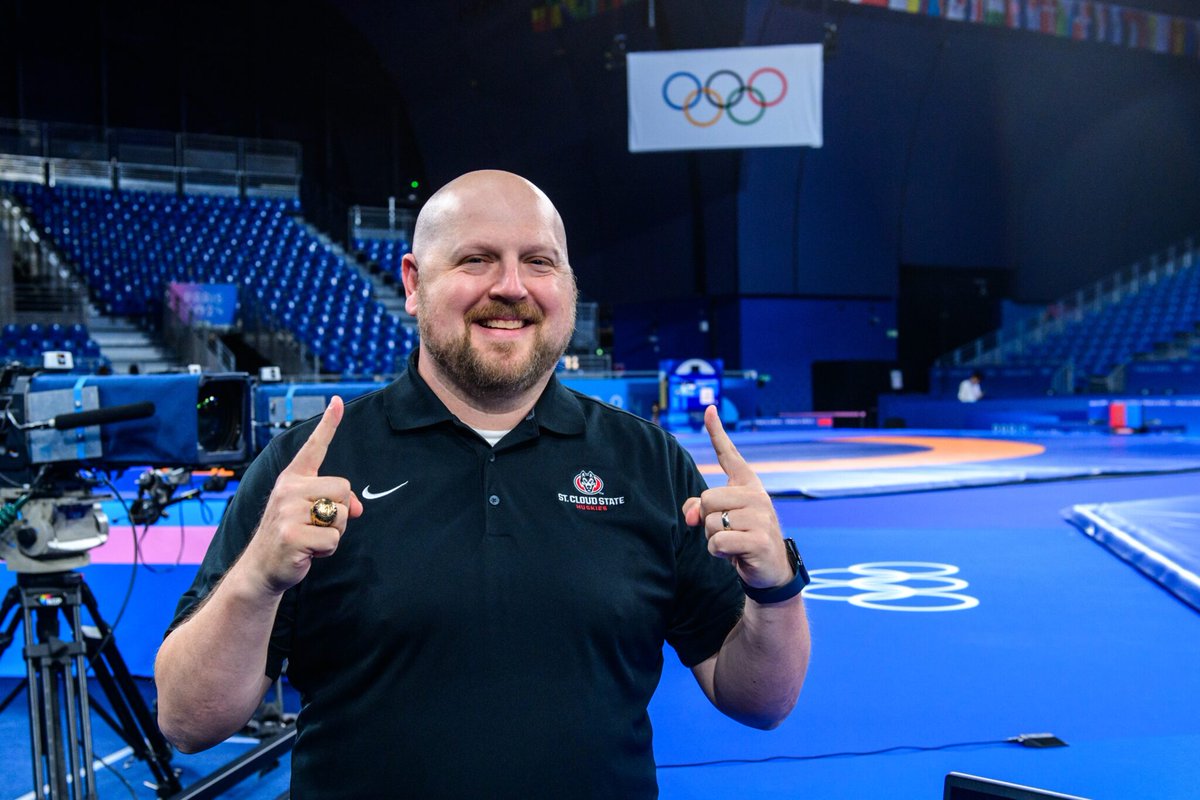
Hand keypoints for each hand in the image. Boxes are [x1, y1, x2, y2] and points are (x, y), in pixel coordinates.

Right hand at [239, 396, 363, 595]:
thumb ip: (335, 502)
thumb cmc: (292, 536)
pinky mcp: (292, 534)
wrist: (263, 567)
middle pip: (344, 488)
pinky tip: (308, 551)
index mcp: (293, 478)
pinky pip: (333, 538)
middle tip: (317, 525)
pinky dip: (327, 550)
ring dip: (334, 533)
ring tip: (310, 537)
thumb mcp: (312, 513)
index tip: (337, 401)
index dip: (328, 424)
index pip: (314, 447)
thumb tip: (358, 506)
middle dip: (340, 511)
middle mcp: (289, 489)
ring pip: (341, 515)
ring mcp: (288, 511)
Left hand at [682, 405, 790, 589]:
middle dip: (707, 520)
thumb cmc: (742, 539)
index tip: (709, 409)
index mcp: (748, 485)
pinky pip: (717, 541)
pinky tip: (734, 555)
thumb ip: (700, 509)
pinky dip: (718, 552)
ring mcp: (760, 516)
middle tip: (726, 531)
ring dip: (713, 538)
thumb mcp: (720, 520)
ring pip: (710, 522)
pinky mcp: (758, 539)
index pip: (729, 455)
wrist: (770, 570)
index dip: (716, 432)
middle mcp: (756, 495)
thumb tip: (692, 513)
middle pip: (707, 499)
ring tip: (733, 543)